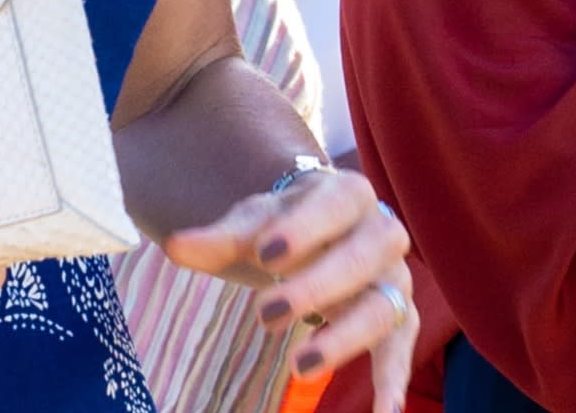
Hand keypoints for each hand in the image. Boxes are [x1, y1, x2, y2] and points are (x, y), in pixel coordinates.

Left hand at [159, 165, 413, 393]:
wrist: (324, 233)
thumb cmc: (287, 227)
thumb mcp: (254, 225)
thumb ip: (219, 238)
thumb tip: (175, 247)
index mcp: (348, 194)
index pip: (334, 205)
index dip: (304, 228)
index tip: (265, 254)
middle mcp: (382, 233)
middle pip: (361, 258)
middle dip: (315, 287)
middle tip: (265, 315)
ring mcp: (394, 278)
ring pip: (382, 307)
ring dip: (344, 339)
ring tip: (299, 367)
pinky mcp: (399, 318)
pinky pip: (401, 348)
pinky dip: (394, 380)